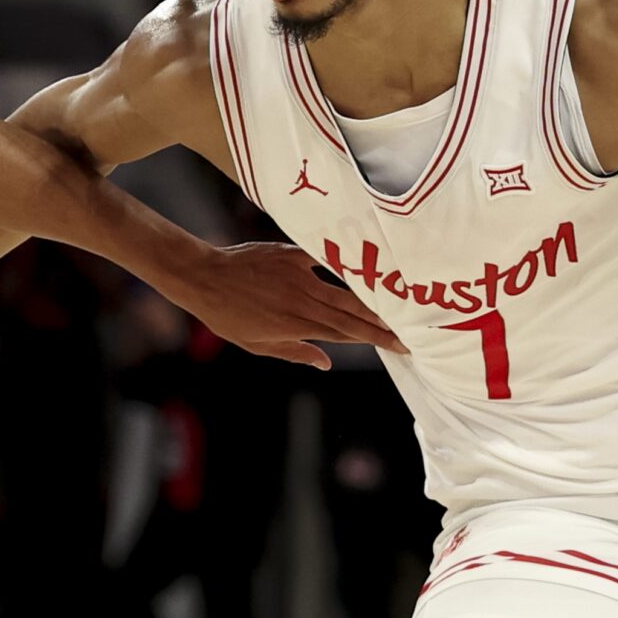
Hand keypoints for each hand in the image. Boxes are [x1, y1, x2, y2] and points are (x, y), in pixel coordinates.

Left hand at [167, 241, 402, 370]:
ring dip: (373, 298)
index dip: (377, 340)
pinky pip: (324, 258)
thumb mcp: (257, 345)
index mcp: (297, 325)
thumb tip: (325, 363)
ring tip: (399, 303)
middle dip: (385, 322)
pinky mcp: (291, 254)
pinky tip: (366, 266)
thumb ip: (294, 352)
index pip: (347, 335)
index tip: (402, 346)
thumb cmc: (227, 316)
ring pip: (345, 289)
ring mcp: (299, 275)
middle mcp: (304, 301)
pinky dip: (345, 264)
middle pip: (354, 314)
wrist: (204, 277)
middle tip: (413, 328)